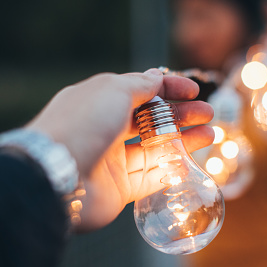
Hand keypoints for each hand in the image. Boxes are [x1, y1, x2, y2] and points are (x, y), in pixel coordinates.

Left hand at [26, 69, 214, 230]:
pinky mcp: (119, 189)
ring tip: (210, 135)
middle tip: (208, 114)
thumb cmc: (83, 124)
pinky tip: (191, 162)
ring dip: (183, 141)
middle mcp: (106, 130)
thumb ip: (140, 85)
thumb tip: (157, 77)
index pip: (141, 91)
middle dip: (181, 115)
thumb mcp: (113, 91)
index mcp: (101, 102)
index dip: (168, 88)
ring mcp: (113, 161)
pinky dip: (171, 170)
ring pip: (155, 149)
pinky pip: (150, 178)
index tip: (193, 90)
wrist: (56, 176)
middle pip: (151, 120)